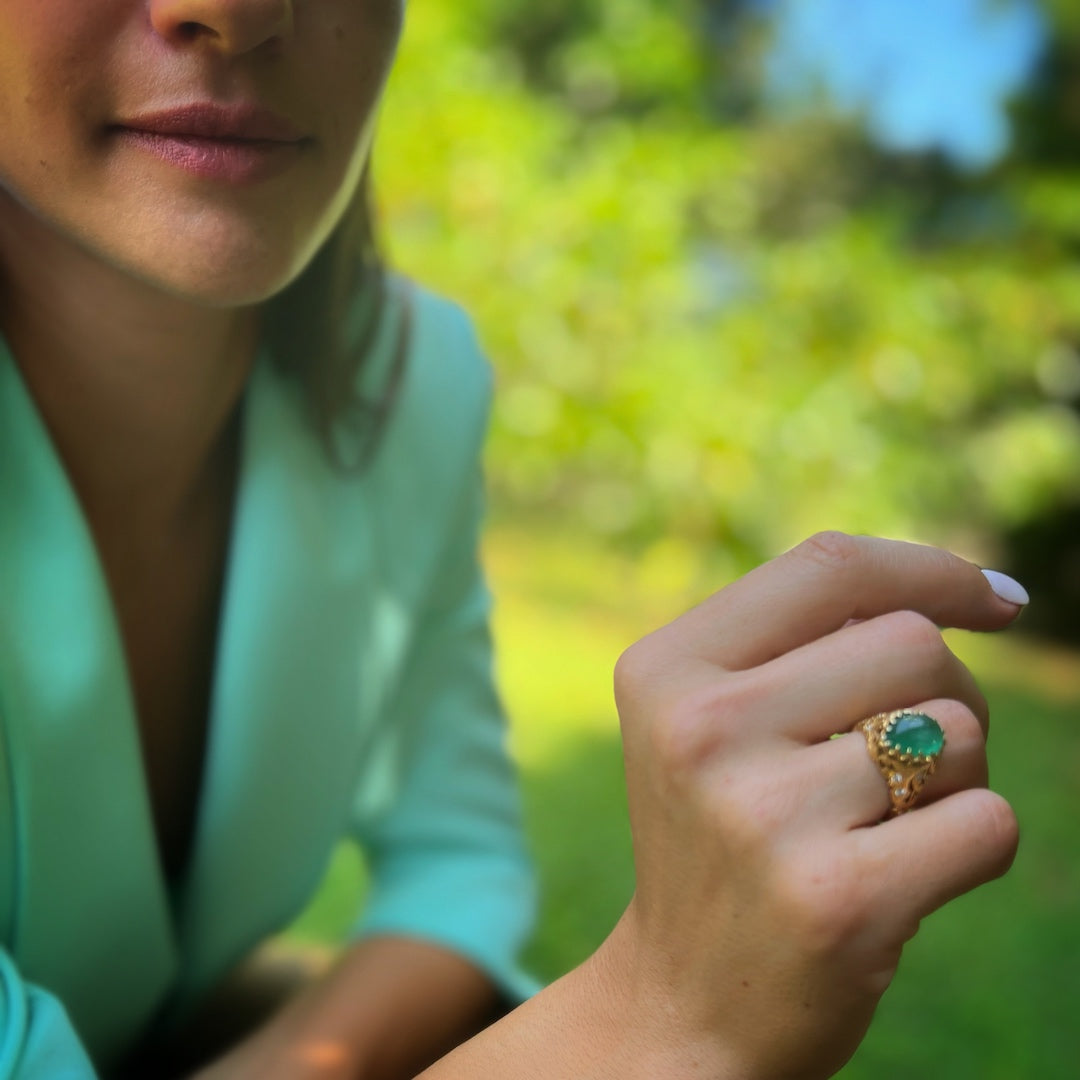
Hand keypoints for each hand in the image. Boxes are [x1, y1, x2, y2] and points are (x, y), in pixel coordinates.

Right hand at [602, 532, 1021, 1078]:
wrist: (684, 1003)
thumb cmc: (721, 836)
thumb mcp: (713, 720)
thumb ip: (805, 642)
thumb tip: (984, 594)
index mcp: (666, 670)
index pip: (828, 566)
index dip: (929, 570)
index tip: (996, 601)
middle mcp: (702, 729)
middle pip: (910, 643)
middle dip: (944, 693)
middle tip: (908, 757)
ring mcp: (763, 814)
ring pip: (957, 730)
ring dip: (954, 774)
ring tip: (884, 822)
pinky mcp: (836, 900)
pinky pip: (986, 822)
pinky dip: (974, 844)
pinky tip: (905, 877)